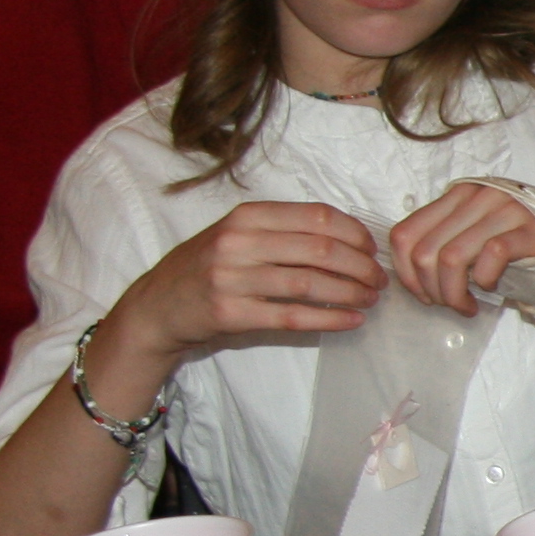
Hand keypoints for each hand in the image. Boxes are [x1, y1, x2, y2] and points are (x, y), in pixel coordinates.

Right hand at [114, 201, 379, 362]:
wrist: (155, 308)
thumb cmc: (205, 268)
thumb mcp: (237, 235)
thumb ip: (282, 231)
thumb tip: (349, 238)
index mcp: (246, 215)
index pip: (316, 216)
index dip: (354, 233)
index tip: (371, 249)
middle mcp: (239, 242)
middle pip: (320, 248)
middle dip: (360, 265)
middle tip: (378, 279)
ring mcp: (232, 278)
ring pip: (310, 282)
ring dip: (350, 291)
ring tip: (370, 299)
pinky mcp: (231, 313)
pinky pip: (292, 316)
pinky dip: (329, 318)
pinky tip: (352, 320)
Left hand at [385, 182, 534, 313]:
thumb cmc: (511, 247)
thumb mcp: (468, 237)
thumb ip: (440, 242)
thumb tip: (408, 274)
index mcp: (454, 195)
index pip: (404, 234)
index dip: (405, 273)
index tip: (423, 294)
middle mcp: (476, 195)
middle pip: (425, 251)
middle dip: (431, 289)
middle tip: (447, 304)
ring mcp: (503, 208)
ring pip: (452, 257)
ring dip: (453, 293)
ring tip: (465, 305)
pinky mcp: (528, 228)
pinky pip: (491, 255)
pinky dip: (484, 280)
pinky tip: (490, 289)